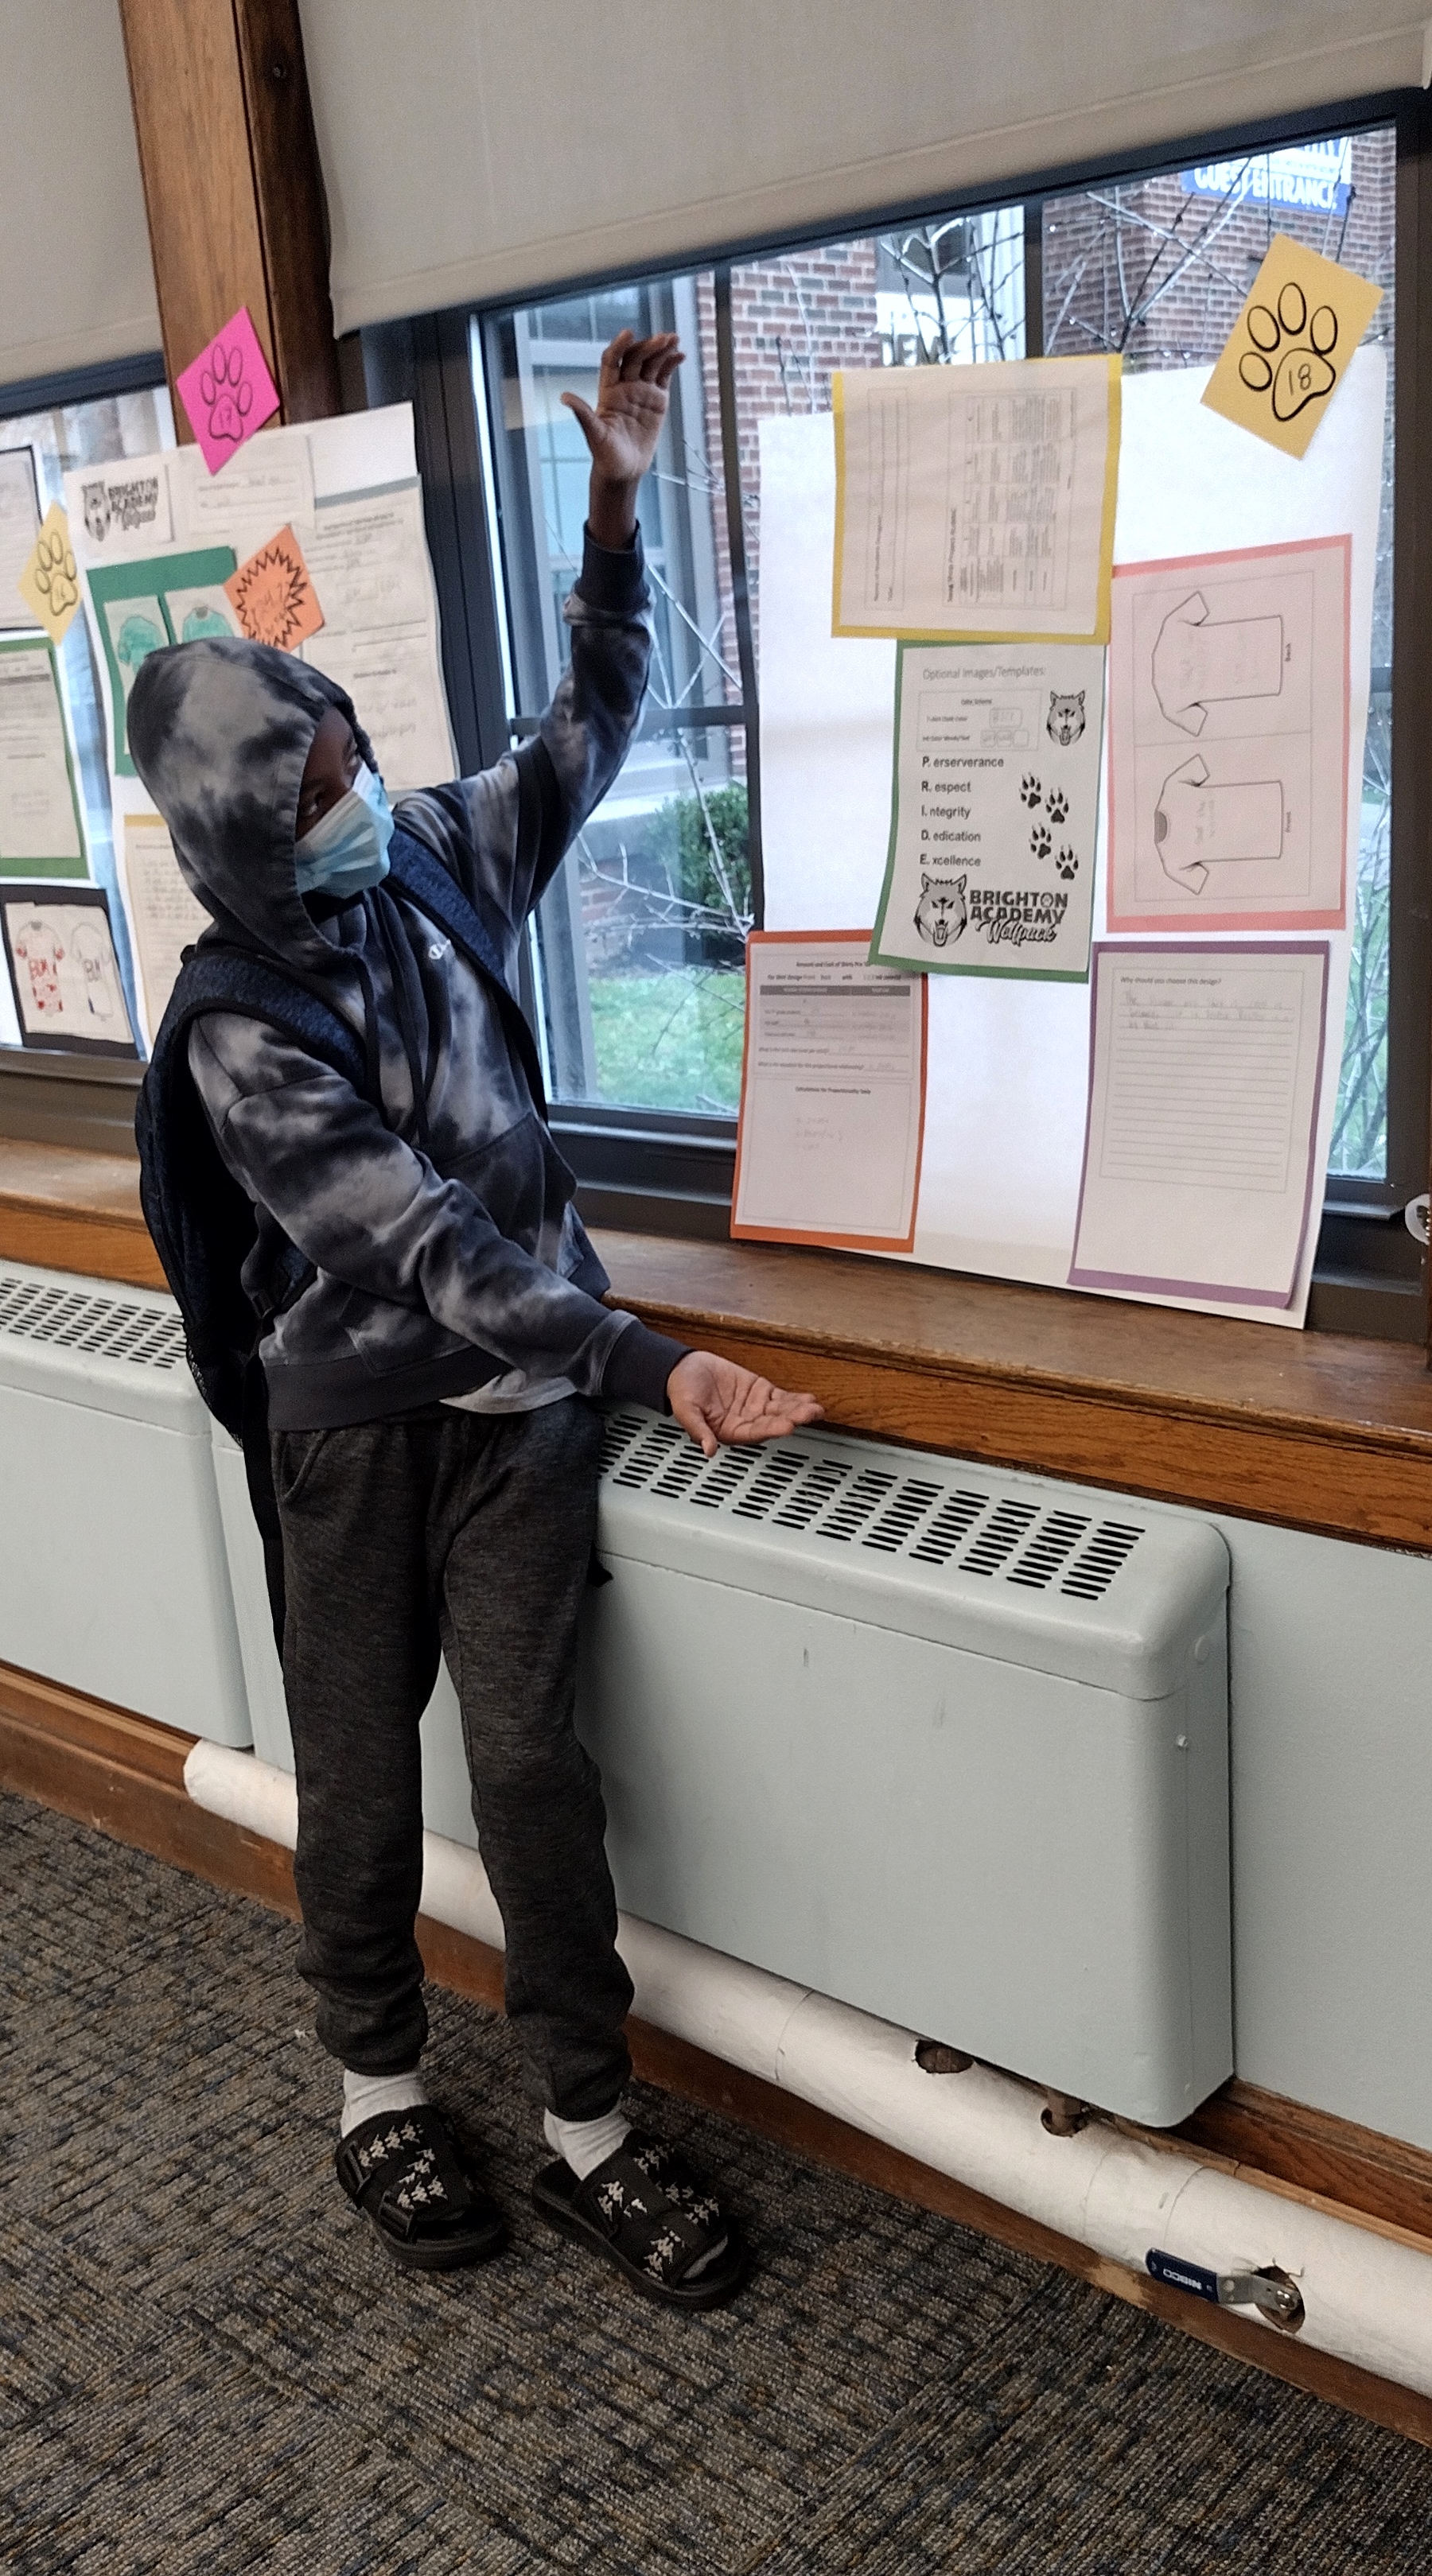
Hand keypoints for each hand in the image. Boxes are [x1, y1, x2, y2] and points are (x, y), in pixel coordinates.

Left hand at [562, 329, 683, 546]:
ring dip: (662, 350)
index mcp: (607, 391)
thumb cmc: (605, 456)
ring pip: (651, 364)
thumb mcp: (595, 436)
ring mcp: (642, 391)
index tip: (628, 333)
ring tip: (674, 340)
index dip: (619, 346)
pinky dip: (672, 364)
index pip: (612, 361)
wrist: (624, 471)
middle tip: (661, 339)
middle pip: (635, 358)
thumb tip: (564, 397)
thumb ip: (583, 414)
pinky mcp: (657, 400)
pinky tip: (680, 354)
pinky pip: (664, 377)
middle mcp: (624, 387)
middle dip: (647, 347)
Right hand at [668, 1351, 823, 1457]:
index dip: (772, 1429)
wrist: (683, 1369)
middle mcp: (745, 1422)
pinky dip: (795, 1399)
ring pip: (781, 1410)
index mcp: (729, 1432)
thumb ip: (698, 1430)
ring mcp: (754, 1407)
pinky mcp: (759, 1391)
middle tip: (809, 1414)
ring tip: (815, 1408)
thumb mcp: (685, 1411)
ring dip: (798, 1410)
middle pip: (773, 1422)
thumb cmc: (682, 1392)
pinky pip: (780, 1397)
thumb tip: (708, 1450)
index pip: (755, 1433)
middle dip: (792, 1418)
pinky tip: (808, 1399)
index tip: (787, 1426)